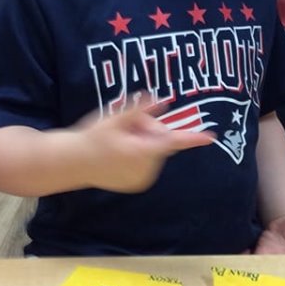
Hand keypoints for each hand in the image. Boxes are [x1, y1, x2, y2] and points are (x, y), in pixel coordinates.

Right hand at [73, 99, 214, 192]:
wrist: (73, 162)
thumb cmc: (93, 137)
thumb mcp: (115, 118)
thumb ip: (141, 110)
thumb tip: (163, 101)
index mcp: (141, 151)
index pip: (172, 141)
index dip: (193, 138)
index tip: (211, 137)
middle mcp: (145, 168)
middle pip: (160, 142)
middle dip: (148, 131)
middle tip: (125, 129)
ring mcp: (142, 179)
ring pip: (154, 152)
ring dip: (142, 143)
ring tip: (119, 142)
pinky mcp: (138, 184)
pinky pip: (148, 164)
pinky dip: (139, 156)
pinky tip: (120, 154)